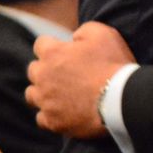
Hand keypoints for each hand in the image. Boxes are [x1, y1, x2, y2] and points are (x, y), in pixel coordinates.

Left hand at [24, 22, 135, 138]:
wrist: (121, 100)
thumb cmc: (112, 65)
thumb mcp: (103, 33)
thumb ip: (83, 30)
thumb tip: (74, 37)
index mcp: (52, 53)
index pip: (40, 44)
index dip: (54, 46)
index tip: (66, 51)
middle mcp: (42, 77)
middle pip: (33, 70)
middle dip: (45, 69)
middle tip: (65, 73)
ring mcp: (45, 101)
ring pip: (32, 95)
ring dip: (42, 92)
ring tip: (59, 94)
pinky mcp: (53, 121)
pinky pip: (41, 118)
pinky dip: (50, 114)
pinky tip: (62, 112)